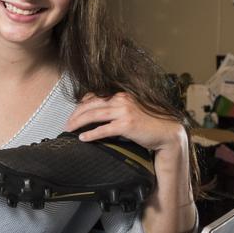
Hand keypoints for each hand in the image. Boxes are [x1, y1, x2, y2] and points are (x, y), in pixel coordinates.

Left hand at [66, 92, 187, 168]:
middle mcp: (122, 100)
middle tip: (66, 123)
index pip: (95, 96)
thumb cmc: (149, 123)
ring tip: (69, 129)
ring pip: (93, 115)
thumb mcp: (131, 110)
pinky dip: (91, 134)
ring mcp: (124, 112)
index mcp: (121, 94)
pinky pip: (103, 129)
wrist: (166, 132)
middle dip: (75, 114)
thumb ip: (117, 108)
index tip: (73, 113)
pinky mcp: (126, 125)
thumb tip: (98, 114)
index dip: (81, 105)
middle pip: (90, 104)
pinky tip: (83, 138)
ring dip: (78, 122)